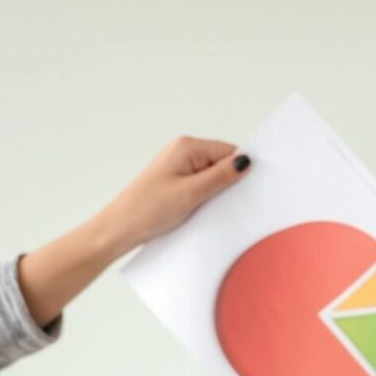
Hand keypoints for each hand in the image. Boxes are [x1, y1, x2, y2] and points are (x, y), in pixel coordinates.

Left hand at [18, 138, 250, 327]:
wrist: (119, 228)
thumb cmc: (147, 209)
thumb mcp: (191, 193)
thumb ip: (221, 176)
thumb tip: (246, 162)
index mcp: (187, 147)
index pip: (230, 151)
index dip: (244, 169)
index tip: (256, 187)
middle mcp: (183, 153)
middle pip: (223, 163)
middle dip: (233, 182)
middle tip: (239, 203)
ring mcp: (180, 168)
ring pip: (214, 177)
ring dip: (220, 193)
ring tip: (218, 209)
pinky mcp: (178, 184)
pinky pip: (203, 187)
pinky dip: (210, 199)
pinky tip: (208, 211)